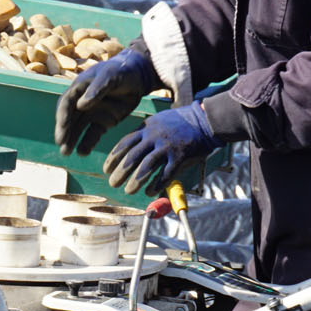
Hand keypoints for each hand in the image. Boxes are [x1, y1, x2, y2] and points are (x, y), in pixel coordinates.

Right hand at [55, 49, 157, 156]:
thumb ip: (96, 90)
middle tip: (61, 144)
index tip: (62, 127)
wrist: (138, 77)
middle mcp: (82, 101)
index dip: (63, 114)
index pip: (66, 102)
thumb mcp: (110, 76)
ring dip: (71, 140)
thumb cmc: (121, 71)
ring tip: (66, 153)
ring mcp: (92, 112)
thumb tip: (81, 105)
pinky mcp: (102, 122)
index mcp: (79, 88)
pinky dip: (87, 143)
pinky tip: (82, 152)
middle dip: (64, 131)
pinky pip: (92, 134)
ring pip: (78, 128)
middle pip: (69, 118)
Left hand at [104, 102, 218, 195]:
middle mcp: (153, 137)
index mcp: (146, 128)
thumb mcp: (159, 121)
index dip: (113, 158)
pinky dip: (156, 184)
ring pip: (146, 167)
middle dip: (120, 172)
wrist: (204, 118)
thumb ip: (146, 134)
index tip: (106, 169)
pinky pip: (165, 174)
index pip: (124, 144)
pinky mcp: (180, 156)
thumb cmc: (181, 122)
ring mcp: (167, 146)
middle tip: (113, 183)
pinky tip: (149, 192)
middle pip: (131, 157)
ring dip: (135, 181)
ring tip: (128, 191)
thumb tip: (133, 151)